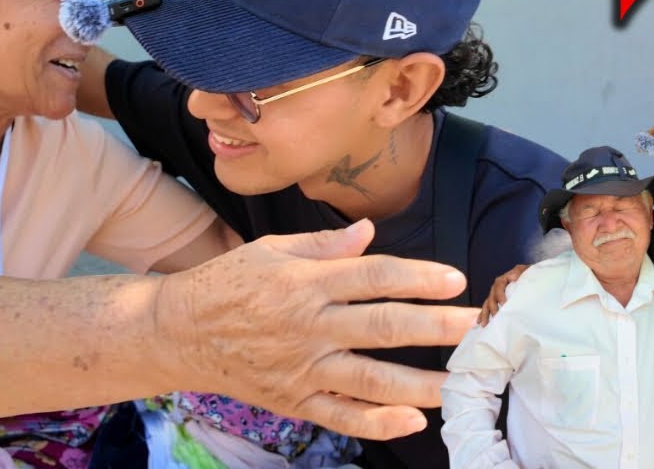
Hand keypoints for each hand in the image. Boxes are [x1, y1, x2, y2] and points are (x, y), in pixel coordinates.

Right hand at [153, 219, 476, 440]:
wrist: (177, 332)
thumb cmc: (225, 283)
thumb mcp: (268, 250)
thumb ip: (321, 244)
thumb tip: (368, 233)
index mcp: (304, 282)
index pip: (372, 277)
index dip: (416, 277)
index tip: (455, 280)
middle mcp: (307, 326)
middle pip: (382, 327)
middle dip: (434, 326)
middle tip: (477, 327)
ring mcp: (301, 368)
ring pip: (371, 378)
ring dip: (420, 381)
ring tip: (460, 383)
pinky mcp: (293, 400)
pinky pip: (342, 416)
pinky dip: (377, 422)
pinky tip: (413, 420)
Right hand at [476, 264, 528, 326]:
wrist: (532, 278)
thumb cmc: (529, 275)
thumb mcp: (526, 271)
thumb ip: (519, 272)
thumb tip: (513, 277)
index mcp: (503, 280)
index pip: (498, 287)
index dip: (500, 295)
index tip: (503, 304)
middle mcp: (496, 287)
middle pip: (491, 297)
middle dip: (492, 308)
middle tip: (495, 317)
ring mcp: (495, 294)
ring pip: (487, 304)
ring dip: (485, 314)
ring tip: (483, 324)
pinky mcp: (496, 301)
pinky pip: (488, 307)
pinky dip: (484, 314)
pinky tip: (479, 322)